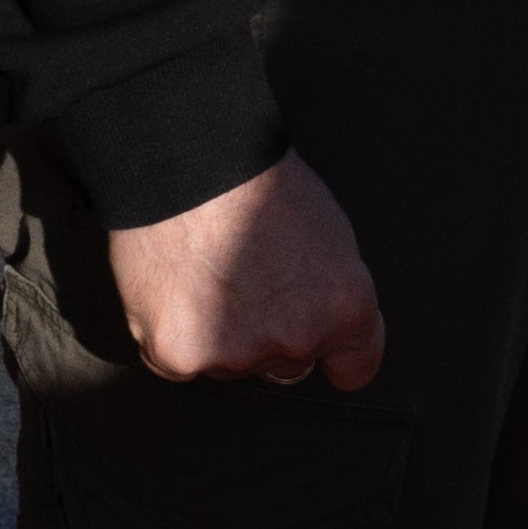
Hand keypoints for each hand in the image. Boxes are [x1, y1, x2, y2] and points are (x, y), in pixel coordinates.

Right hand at [109, 154, 382, 388]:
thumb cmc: (259, 182)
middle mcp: (297, 341)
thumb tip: (318, 322)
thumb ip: (328, 293)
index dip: (332, 348)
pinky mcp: (179, 355)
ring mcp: (236, 354)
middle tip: (245, 279)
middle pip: (287, 366)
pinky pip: (179, 362)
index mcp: (345, 308)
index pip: (355, 368)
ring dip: (219, 333)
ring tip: (204, 272)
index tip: (315, 333)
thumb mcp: (328, 234)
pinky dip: (173, 333)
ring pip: (230, 365)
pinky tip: (173, 286)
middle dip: (270, 335)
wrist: (189, 160)